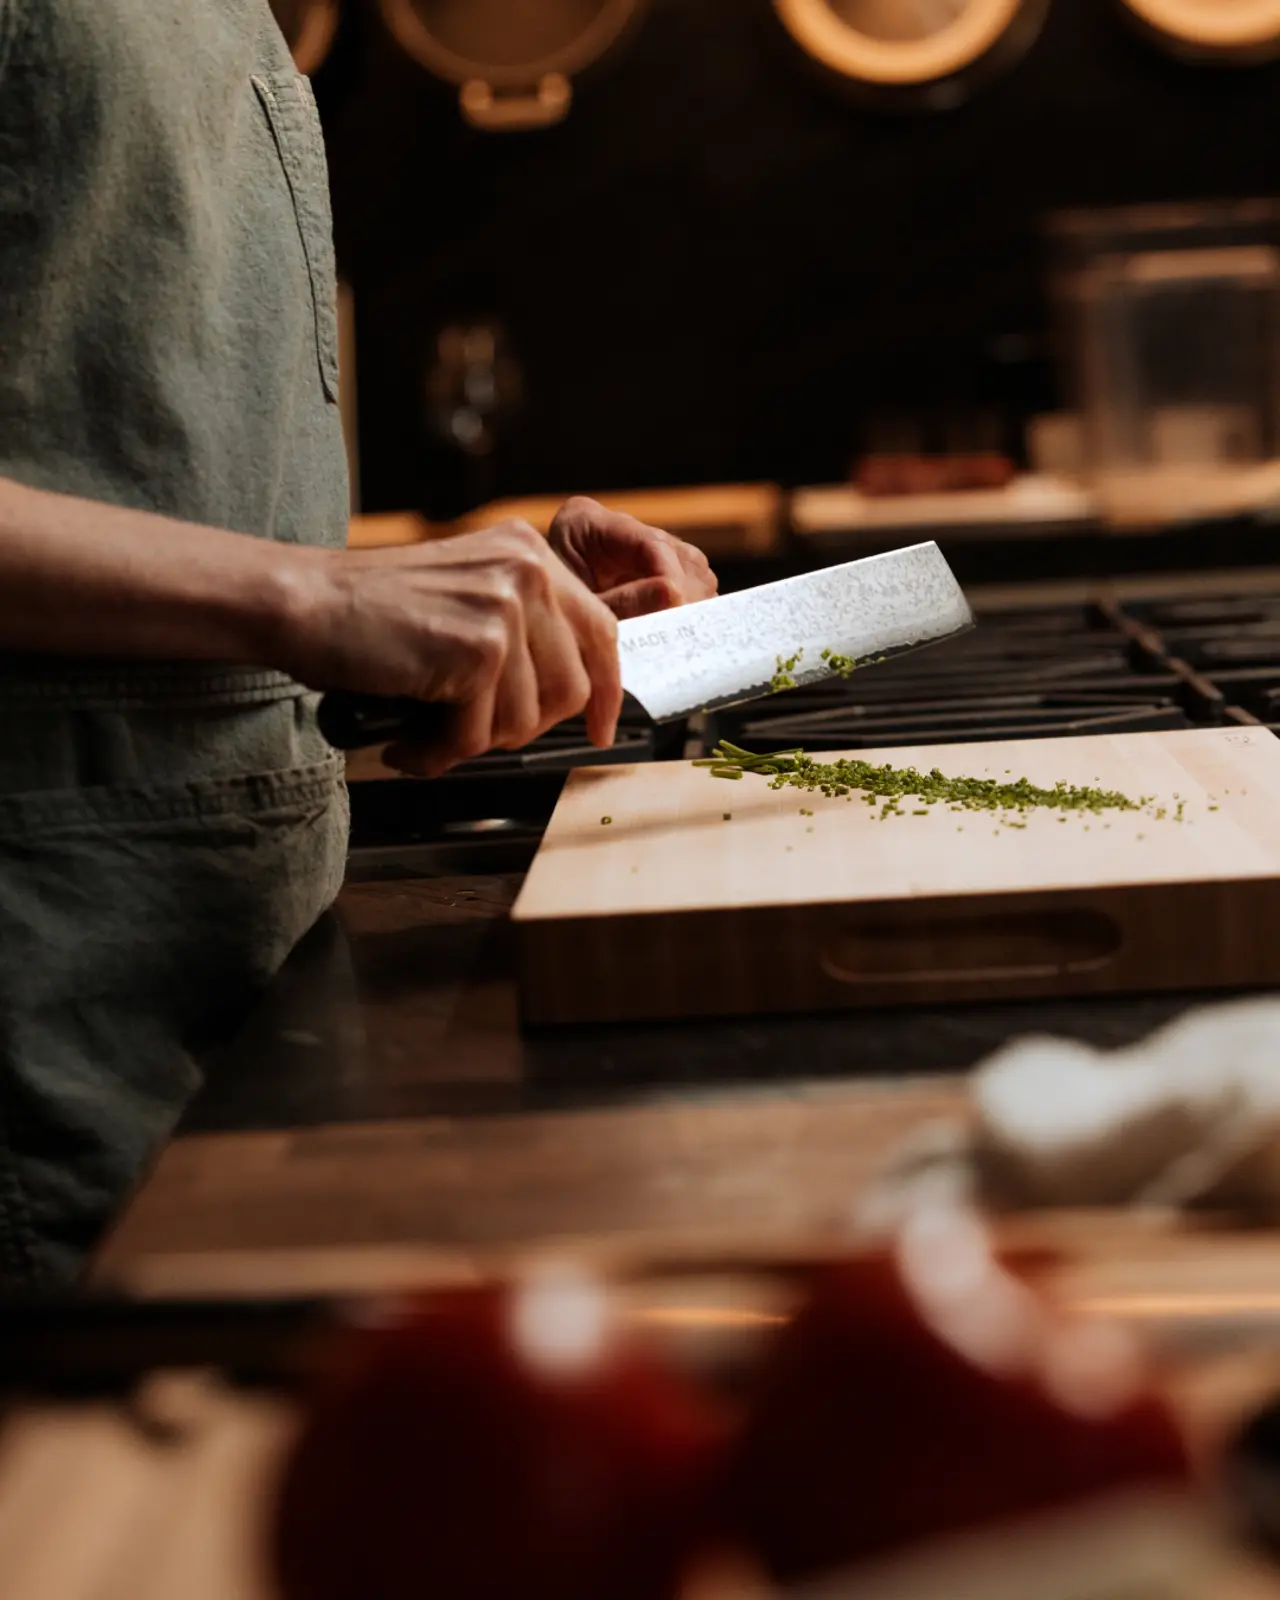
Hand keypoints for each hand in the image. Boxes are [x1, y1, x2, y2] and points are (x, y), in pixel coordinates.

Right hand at [284, 522, 620, 776]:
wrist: (305, 602)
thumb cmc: (370, 611)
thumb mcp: (466, 597)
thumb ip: (521, 628)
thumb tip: (572, 694)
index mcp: (529, 553)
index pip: (601, 631)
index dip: (607, 691)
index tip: (601, 728)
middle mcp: (527, 571)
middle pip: (571, 687)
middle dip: (522, 726)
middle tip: (469, 729)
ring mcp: (505, 608)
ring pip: (527, 719)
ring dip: (473, 741)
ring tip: (427, 731)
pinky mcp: (478, 650)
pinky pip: (479, 735)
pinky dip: (439, 752)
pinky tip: (408, 740)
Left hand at [547, 497, 717, 619]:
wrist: (538, 634)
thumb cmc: (550, 623)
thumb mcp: (580, 613)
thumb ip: (622, 605)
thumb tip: (673, 596)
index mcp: (584, 522)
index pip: (647, 543)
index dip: (669, 578)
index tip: (678, 608)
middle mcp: (618, 526)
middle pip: (675, 554)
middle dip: (684, 594)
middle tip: (685, 631)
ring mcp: (642, 547)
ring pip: (692, 568)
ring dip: (694, 603)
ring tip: (684, 634)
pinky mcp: (659, 570)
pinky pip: (694, 583)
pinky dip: (693, 608)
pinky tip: (683, 630)